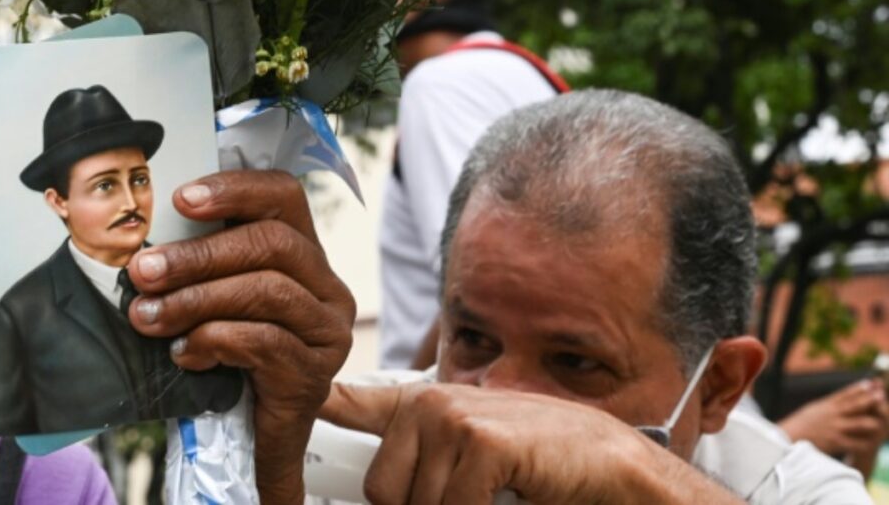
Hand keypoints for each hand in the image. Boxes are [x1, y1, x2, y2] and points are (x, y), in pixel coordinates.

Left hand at [126, 170, 355, 504]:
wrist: (254, 443)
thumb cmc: (229, 359)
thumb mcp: (218, 301)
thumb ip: (201, 266)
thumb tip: (144, 242)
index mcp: (306, 254)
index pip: (284, 196)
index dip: (235, 189)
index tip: (180, 199)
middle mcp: (328, 286)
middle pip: (274, 243)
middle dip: (200, 255)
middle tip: (142, 272)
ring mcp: (328, 330)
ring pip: (268, 290)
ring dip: (197, 300)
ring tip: (148, 317)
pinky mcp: (316, 373)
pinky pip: (264, 341)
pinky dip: (214, 340)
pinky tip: (185, 353)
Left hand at [320, 382, 741, 504]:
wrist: (602, 461)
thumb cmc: (533, 462)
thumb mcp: (465, 457)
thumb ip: (420, 464)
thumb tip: (378, 492)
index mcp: (421, 405)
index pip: (349, 401)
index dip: (316, 411)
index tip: (295, 419)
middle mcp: (427, 403)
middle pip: (381, 490)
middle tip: (462, 499)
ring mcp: (452, 417)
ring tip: (489, 496)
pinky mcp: (479, 440)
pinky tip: (507, 495)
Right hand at [779, 378, 888, 457]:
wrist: (789, 437)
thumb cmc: (802, 423)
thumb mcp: (814, 409)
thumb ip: (828, 404)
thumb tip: (840, 398)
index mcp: (826, 405)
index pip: (844, 394)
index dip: (858, 388)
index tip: (869, 383)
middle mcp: (832, 415)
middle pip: (854, 405)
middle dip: (868, 400)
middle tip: (882, 395)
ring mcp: (834, 428)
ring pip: (858, 424)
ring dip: (871, 423)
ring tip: (879, 423)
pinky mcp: (835, 442)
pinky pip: (855, 444)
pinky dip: (864, 444)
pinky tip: (871, 444)